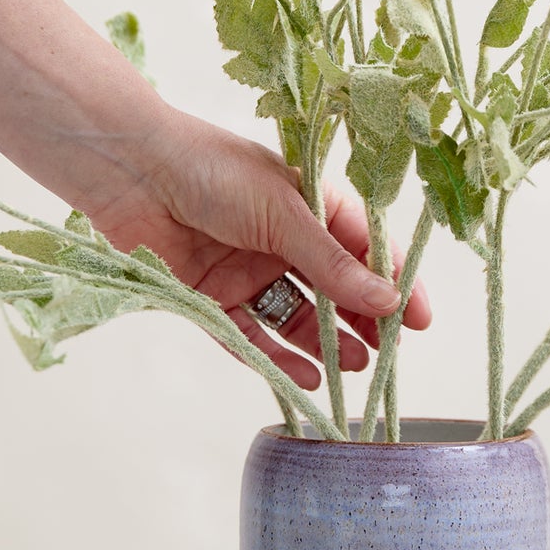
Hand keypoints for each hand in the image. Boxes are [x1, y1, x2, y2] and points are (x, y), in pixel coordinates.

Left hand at [79, 105, 431, 389]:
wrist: (130, 172)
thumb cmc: (211, 171)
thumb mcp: (285, 214)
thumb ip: (333, 263)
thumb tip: (387, 300)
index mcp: (310, 205)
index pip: (365, 249)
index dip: (395, 282)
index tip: (419, 320)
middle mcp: (283, 240)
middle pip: (333, 289)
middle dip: (362, 321)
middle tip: (387, 353)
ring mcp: (248, 271)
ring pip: (296, 317)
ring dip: (325, 343)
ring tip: (354, 367)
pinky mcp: (211, 298)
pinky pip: (251, 337)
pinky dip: (277, 358)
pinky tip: (307, 378)